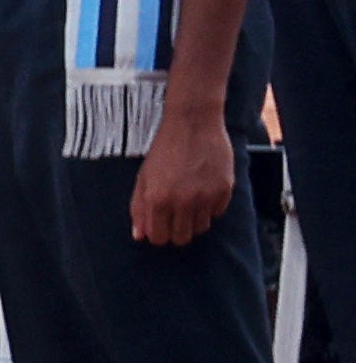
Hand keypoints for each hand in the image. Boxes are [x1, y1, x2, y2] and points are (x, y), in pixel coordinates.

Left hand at [130, 109, 241, 252]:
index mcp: (157, 200)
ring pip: (201, 228)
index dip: (159, 234)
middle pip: (182, 238)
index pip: (159, 238)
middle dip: (176, 231)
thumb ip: (139, 209)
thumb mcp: (143, 178)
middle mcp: (182, 202)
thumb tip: (139, 236)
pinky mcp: (225, 190)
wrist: (193, 124)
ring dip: (194, 219)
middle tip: (175, 215)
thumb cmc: (165, 150)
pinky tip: (204, 189)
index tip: (161, 224)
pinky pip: (218, 213)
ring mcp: (206, 197)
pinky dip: (211, 206)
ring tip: (189, 200)